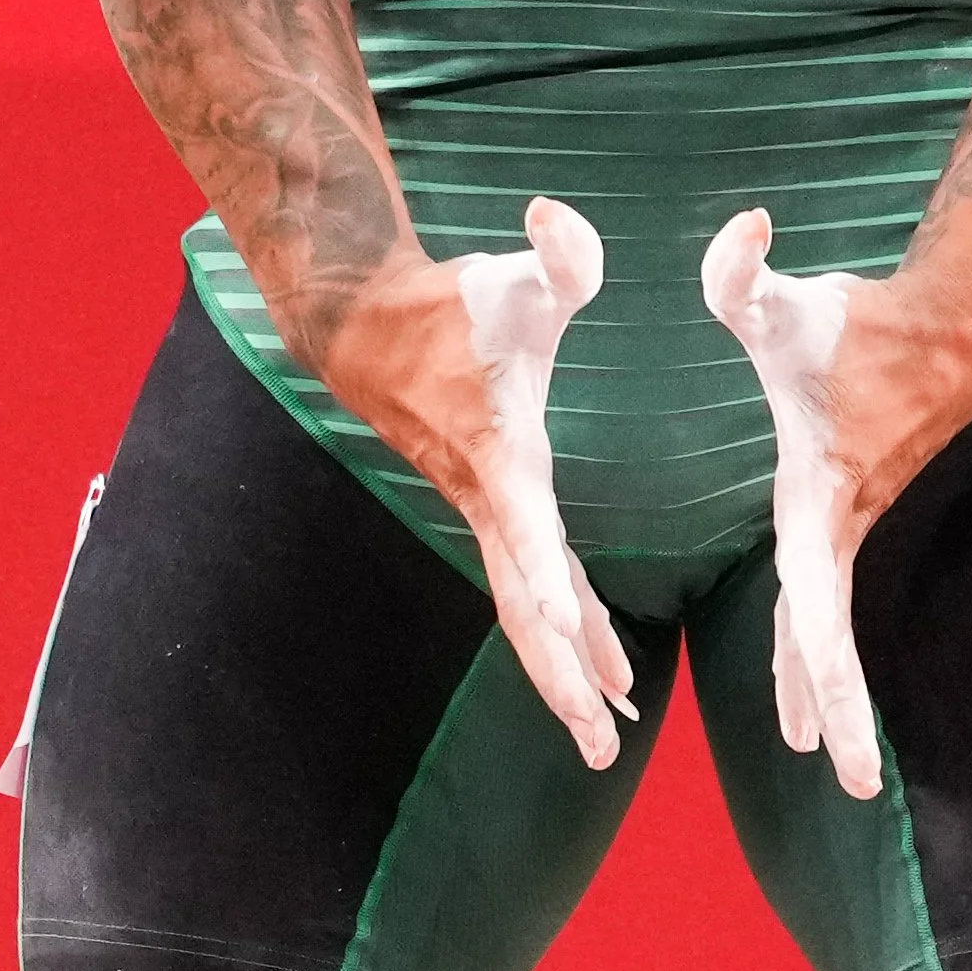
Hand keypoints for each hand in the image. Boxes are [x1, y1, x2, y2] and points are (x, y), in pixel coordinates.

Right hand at [320, 199, 637, 769]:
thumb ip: (560, 255)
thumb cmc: (449, 300)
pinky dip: (558, 624)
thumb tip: (566, 224)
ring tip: (607, 730)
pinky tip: (590, 655)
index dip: (557, 591)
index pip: (532, 538)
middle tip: (604, 746)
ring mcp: (483, 509)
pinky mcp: (486, 504)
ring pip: (525, 606)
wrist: (364, 318)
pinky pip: (525, 580)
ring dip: (564, 667)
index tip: (579, 644)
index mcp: (503, 459)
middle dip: (565, 679)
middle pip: (527, 607)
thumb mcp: (515, 275)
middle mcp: (489, 500)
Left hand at [700, 209, 882, 797]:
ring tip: (818, 752)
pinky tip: (802, 676)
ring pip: (828, 622)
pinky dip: (814, 641)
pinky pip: (826, 595)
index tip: (830, 743)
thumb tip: (736, 230)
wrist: (951, 325)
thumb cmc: (862, 320)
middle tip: (854, 785)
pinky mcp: (850, 513)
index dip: (816, 673)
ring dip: (823, 684)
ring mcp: (849, 525)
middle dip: (841, 709)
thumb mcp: (785, 300)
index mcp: (818, 501)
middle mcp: (838, 527)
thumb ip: (741, 273)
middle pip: (832, 638)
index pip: (813, 606)